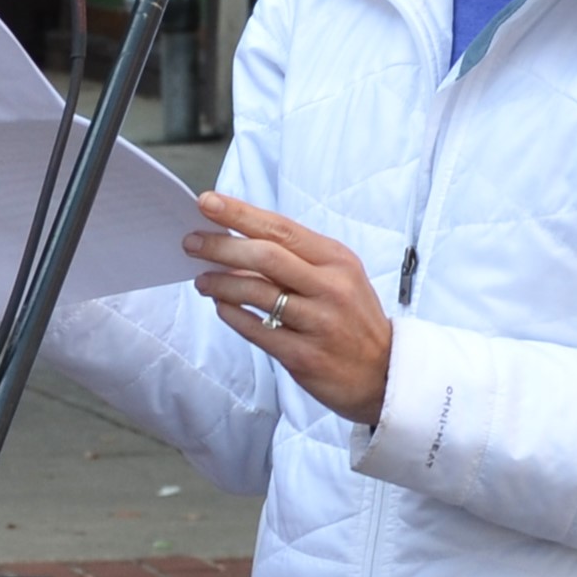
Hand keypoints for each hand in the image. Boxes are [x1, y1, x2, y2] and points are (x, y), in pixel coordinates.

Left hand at [187, 191, 392, 425]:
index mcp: (337, 260)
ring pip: (257, 293)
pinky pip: (257, 330)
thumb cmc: (352, 319)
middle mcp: (330, 287)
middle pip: (265, 256)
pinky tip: (221, 307)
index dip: (240, 214)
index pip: (281, 228)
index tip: (207, 202)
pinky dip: (232, 315)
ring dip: (220, 283)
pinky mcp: (304, 355)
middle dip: (221, 246)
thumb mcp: (338, 277)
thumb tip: (240, 242)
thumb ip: (296, 259)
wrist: (385, 373)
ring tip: (201, 280)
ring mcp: (318, 322)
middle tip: (191, 243)